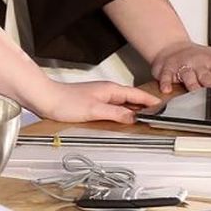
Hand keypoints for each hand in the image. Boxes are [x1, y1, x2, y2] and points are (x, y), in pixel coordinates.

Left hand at [28, 78, 161, 123]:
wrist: (46, 99)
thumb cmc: (65, 102)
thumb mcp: (95, 110)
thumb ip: (116, 113)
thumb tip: (134, 118)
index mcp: (111, 90)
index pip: (137, 94)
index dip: (150, 101)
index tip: (164, 107)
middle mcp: (107, 91)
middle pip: (132, 98)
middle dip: (145, 106)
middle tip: (159, 115)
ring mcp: (100, 97)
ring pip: (123, 103)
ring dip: (134, 110)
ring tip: (145, 119)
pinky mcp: (93, 104)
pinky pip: (114, 107)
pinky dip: (122, 113)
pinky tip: (122, 120)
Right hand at [150, 41, 210, 93]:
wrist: (173, 48)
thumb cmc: (199, 56)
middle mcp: (198, 64)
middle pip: (206, 77)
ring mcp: (183, 66)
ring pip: (188, 77)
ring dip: (192, 85)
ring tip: (196, 93)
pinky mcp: (167, 69)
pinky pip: (166, 76)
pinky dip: (166, 82)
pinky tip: (167, 89)